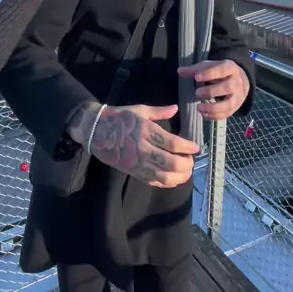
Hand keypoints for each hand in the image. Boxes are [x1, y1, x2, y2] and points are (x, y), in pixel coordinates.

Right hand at [68, 103, 198, 187]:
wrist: (95, 131)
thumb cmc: (119, 117)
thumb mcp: (139, 109)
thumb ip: (159, 111)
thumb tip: (176, 108)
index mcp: (145, 130)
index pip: (172, 143)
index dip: (187, 147)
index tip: (196, 147)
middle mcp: (142, 148)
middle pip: (170, 162)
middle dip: (186, 164)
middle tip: (191, 160)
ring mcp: (137, 163)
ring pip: (163, 176)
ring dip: (179, 176)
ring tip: (186, 171)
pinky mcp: (133, 172)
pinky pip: (153, 181)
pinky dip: (167, 182)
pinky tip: (175, 179)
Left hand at [178, 60, 249, 119]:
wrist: (239, 80)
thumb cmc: (220, 72)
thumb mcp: (209, 67)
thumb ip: (195, 70)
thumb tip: (179, 71)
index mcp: (230, 68)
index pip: (222, 70)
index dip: (209, 74)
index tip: (196, 77)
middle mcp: (237, 82)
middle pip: (227, 87)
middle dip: (211, 91)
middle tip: (197, 93)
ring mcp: (238, 96)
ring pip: (229, 104)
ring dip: (213, 108)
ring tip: (199, 108)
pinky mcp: (236, 107)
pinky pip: (227, 114)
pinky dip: (214, 116)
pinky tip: (203, 114)